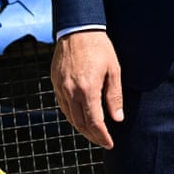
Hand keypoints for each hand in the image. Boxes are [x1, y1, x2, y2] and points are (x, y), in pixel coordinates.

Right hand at [51, 30, 123, 148]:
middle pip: (80, 124)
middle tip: (103, 141)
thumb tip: (117, 118)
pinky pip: (63, 106)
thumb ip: (114, 96)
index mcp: (87, 90)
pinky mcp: (55, 83)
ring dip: (81, 128)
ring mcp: (61, 88)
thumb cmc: (99, 48)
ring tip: (93, 132)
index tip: (109, 143)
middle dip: (92, 136)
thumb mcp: (113, 70)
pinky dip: (72, 116)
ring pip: (70, 117)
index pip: (94, 123)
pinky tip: (80, 117)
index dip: (102, 136)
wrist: (77, 29)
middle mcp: (71, 92)